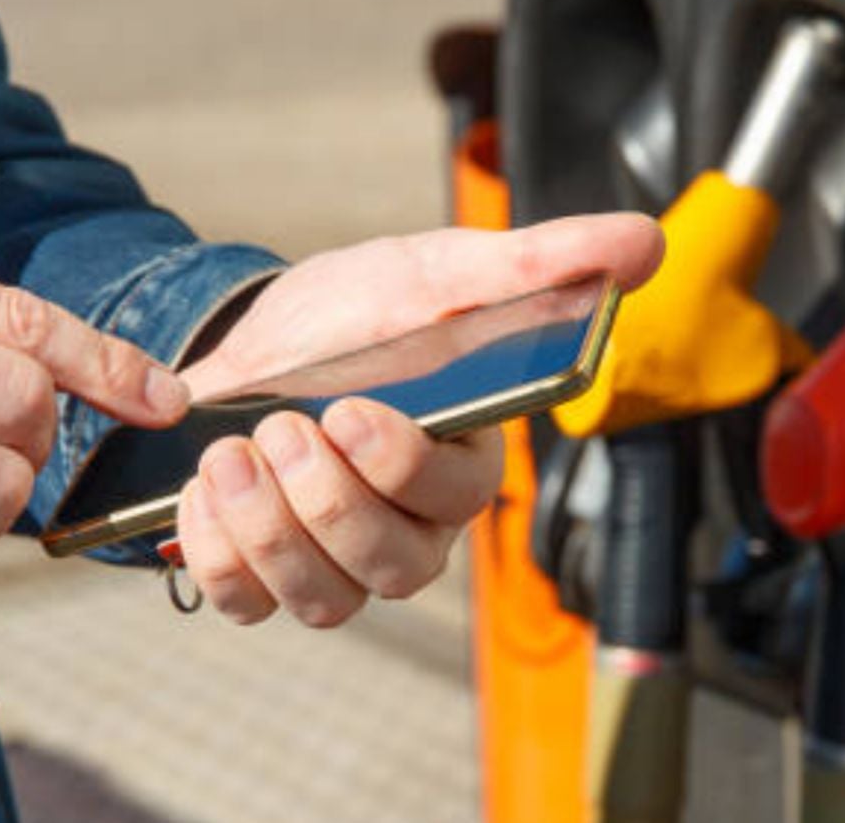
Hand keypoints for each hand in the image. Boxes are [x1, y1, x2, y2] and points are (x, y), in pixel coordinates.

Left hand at [175, 213, 662, 625]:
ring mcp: (337, 562)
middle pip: (391, 568)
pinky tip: (203, 488)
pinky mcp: (267, 573)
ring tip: (229, 454)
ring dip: (268, 532)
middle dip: (326, 502)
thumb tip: (642, 243)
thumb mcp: (443, 271)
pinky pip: (245, 601)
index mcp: (462, 463)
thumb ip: (540, 262)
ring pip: (322, 599)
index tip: (349, 411)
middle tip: (280, 425)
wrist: (265, 334)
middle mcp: (409, 529)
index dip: (402, 468)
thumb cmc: (367, 313)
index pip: (457, 497)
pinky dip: (217, 555)